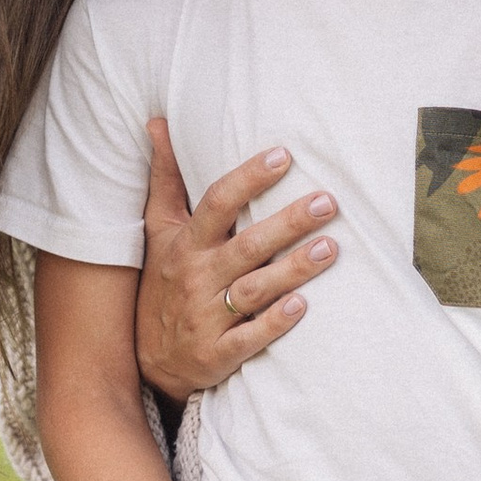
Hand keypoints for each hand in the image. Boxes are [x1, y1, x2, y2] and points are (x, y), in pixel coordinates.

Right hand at [136, 120, 340, 398]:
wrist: (149, 358)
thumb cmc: (165, 281)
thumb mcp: (159, 229)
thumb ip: (165, 177)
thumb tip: (158, 121)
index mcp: (186, 244)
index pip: (216, 204)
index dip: (248, 179)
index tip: (283, 156)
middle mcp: (196, 277)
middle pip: (246, 245)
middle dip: (287, 223)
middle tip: (327, 202)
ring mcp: (206, 318)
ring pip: (254, 290)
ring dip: (293, 270)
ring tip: (331, 248)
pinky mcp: (218, 354)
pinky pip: (251, 338)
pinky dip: (275, 322)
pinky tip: (304, 306)